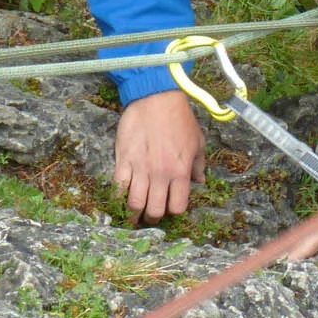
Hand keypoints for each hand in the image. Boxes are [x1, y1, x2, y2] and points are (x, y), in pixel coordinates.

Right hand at [113, 89, 205, 222]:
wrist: (157, 99)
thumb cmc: (180, 119)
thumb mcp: (198, 141)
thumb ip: (199, 165)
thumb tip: (200, 182)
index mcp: (180, 171)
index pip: (177, 206)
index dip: (173, 210)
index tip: (170, 207)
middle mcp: (161, 174)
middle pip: (154, 210)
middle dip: (152, 217)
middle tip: (150, 215)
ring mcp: (141, 169)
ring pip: (135, 204)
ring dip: (134, 213)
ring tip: (134, 214)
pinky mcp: (124, 160)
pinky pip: (118, 188)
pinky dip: (118, 197)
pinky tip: (120, 199)